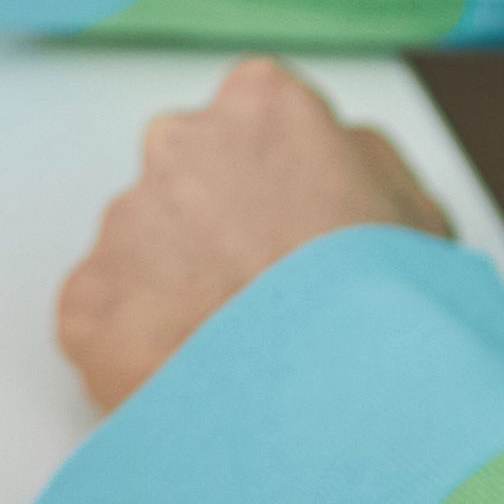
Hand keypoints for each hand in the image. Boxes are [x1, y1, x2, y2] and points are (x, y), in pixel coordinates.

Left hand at [54, 59, 452, 413]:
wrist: (330, 398)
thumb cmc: (382, 308)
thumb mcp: (417, 210)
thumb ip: (361, 165)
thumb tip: (337, 166)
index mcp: (262, 105)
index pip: (256, 124)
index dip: (279, 189)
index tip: (292, 236)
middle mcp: (178, 144)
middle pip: (189, 181)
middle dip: (216, 234)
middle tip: (262, 301)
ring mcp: (124, 222)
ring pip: (143, 251)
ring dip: (177, 294)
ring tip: (238, 354)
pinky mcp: (85, 302)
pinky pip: (107, 321)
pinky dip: (140, 352)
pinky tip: (194, 383)